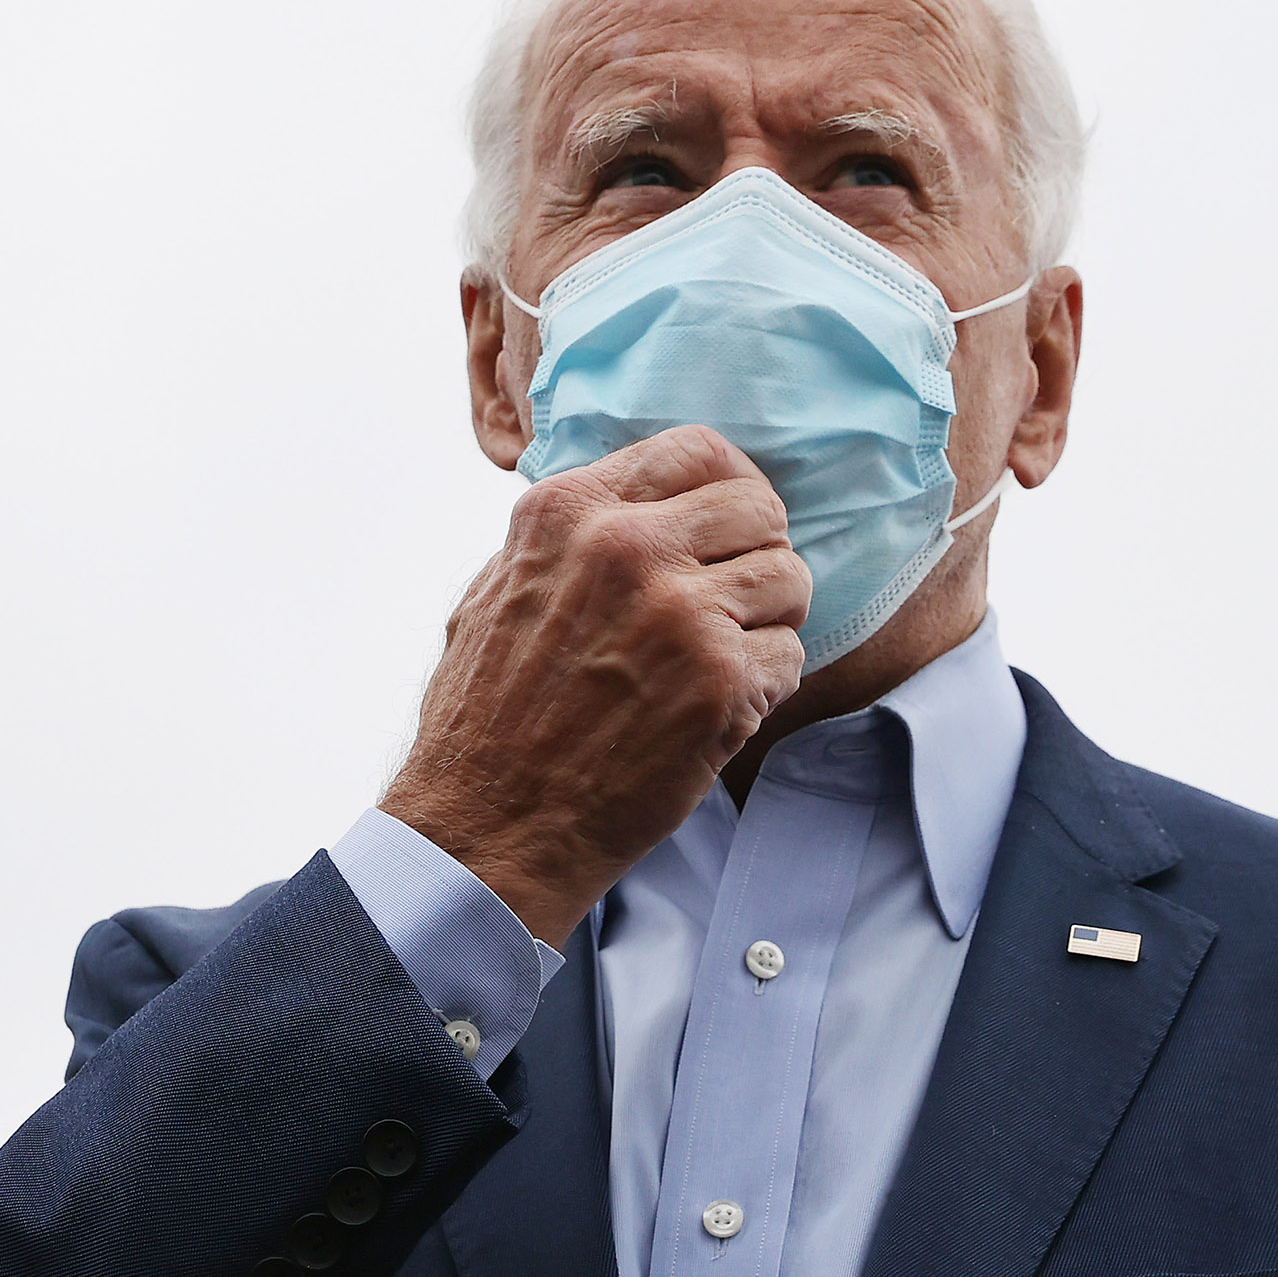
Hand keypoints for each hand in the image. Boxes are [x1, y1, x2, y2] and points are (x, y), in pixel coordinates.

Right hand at [383, 426, 809, 946]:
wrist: (486, 826)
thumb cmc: (487, 716)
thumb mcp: (500, 586)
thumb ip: (575, 533)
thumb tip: (649, 500)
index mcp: (572, 510)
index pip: (700, 450)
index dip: (730, 491)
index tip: (727, 531)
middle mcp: (628, 545)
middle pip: (761, 509)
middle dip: (758, 557)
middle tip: (732, 605)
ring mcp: (680, 611)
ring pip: (790, 579)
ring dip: (767, 624)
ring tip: (716, 663)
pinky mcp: (720, 680)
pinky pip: (791, 655)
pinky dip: (764, 687)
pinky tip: (712, 712)